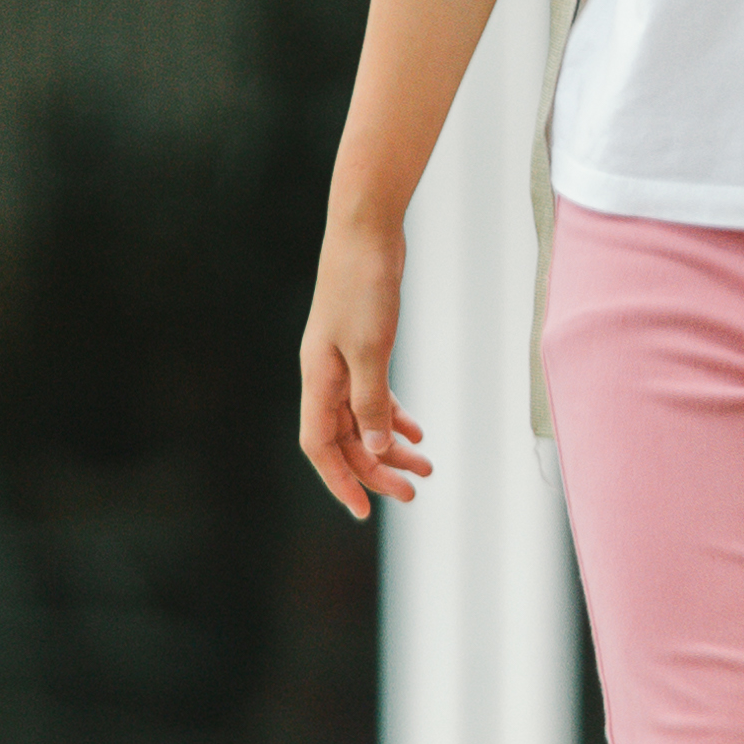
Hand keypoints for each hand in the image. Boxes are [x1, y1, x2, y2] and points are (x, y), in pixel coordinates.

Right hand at [294, 219, 427, 518]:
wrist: (366, 232)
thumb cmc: (363, 286)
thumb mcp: (370, 351)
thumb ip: (372, 402)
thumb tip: (377, 449)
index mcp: (317, 380)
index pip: (320, 447)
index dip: (340, 481)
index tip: (364, 512)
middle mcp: (324, 376)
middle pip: (346, 440)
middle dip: (376, 470)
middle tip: (413, 494)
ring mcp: (342, 362)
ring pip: (363, 420)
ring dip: (390, 447)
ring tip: (426, 468)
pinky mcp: (361, 347)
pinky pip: (373, 396)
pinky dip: (393, 416)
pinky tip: (416, 432)